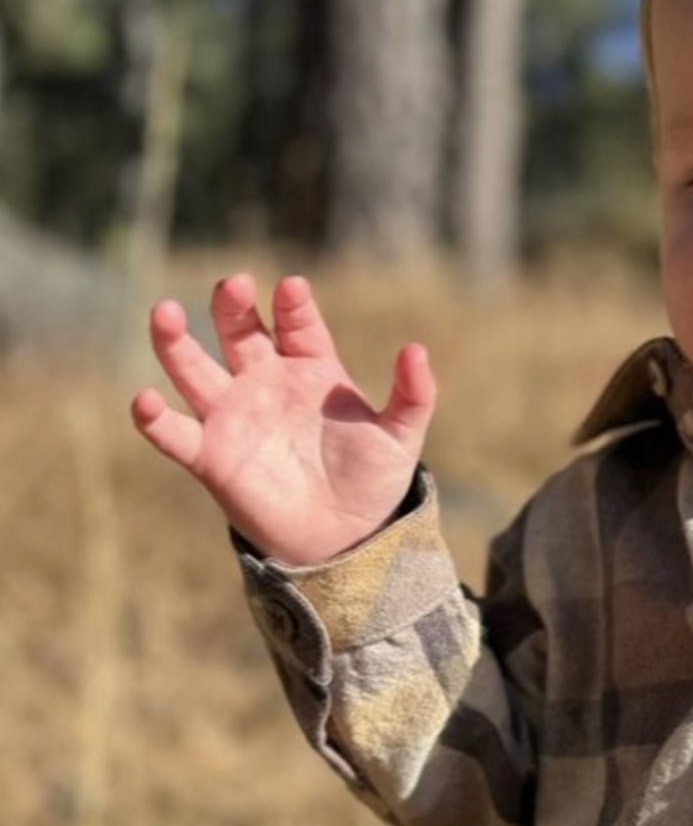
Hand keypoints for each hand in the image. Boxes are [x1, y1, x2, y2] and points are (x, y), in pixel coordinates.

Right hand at [131, 273, 435, 565]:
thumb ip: (413, 395)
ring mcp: (233, 416)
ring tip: (165, 312)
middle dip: (233, 306)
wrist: (344, 540)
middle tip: (234, 285)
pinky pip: (172, 434)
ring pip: (193, 369)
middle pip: (239, 332)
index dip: (293, 306)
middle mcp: (264, 381)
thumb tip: (415, 349)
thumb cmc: (371, 481)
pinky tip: (143, 400)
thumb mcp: (400, 437)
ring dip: (174, 341)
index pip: (297, 324)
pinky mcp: (209, 456)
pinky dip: (153, 418)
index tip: (292, 289)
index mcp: (311, 367)